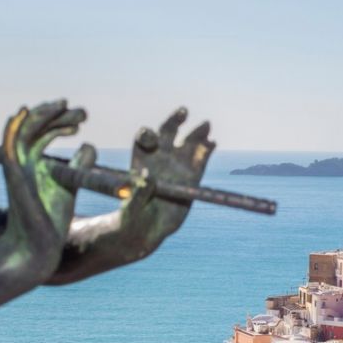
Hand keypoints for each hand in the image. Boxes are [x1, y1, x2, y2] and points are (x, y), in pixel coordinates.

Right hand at [1, 99, 92, 280]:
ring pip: (23, 130)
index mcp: (34, 163)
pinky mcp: (13, 176)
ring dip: (44, 114)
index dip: (61, 120)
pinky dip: (13, 127)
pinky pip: (8, 146)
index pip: (44, 132)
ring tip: (67, 106)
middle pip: (35, 126)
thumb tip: (89, 144)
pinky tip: (24, 111)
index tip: (82, 117)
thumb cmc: (50, 221)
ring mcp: (16, 168)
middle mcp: (23, 162)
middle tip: (82, 112)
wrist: (35, 249)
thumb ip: (77, 164)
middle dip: (57, 114)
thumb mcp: (68, 184)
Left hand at [119, 108, 213, 257]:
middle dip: (174, 121)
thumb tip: (148, 178)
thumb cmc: (132, 217)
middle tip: (183, 112)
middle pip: (167, 133)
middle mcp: (160, 158)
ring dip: (196, 132)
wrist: (148, 230)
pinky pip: (201, 159)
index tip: (150, 136)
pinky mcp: (192, 176)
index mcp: (141, 160)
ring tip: (205, 125)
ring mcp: (177, 165)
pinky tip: (211, 144)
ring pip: (188, 142)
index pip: (143, 140)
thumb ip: (139, 194)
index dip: (147, 135)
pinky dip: (206, 150)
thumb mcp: (131, 208)